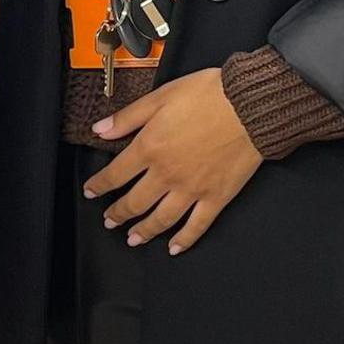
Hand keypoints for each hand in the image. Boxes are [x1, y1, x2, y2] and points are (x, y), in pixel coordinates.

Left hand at [86, 69, 260, 254]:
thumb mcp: (161, 96)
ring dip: (143, 231)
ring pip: (161, 219)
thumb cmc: (209, 95)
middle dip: (118, 214)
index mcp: (150, 148)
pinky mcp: (216, 197)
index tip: (91, 192)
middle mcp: (167, 174)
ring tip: (133, 238)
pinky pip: (196, 226)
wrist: (251, 105)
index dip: (100, 186)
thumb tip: (99, 130)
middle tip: (109, 221)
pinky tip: (174, 247)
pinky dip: (184, 240)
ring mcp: (192, 190)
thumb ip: (128, 117)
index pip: (115, 175)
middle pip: (135, 202)